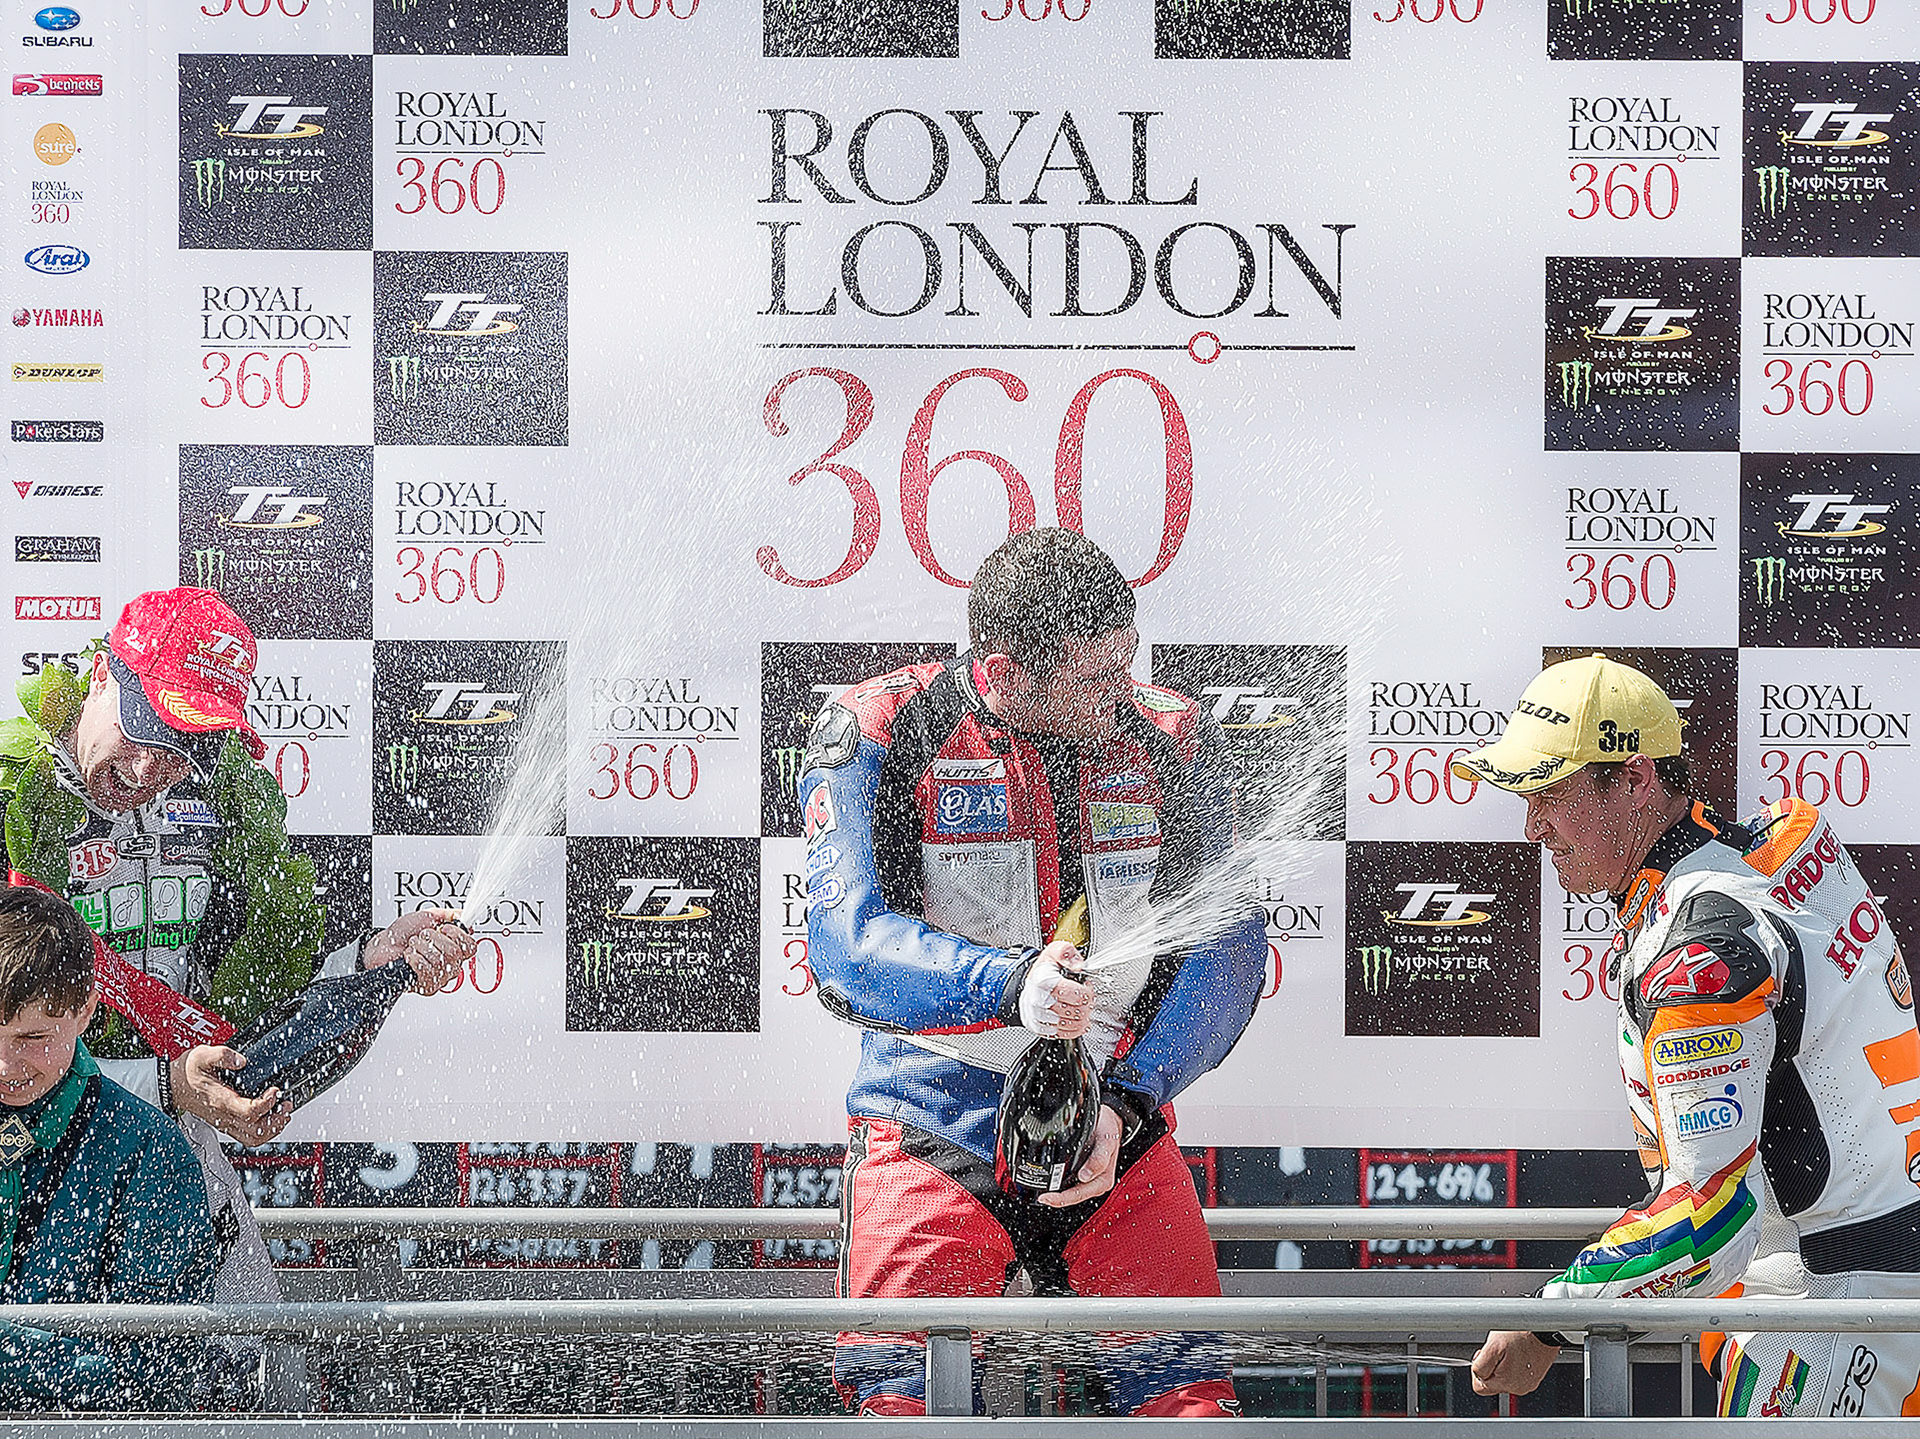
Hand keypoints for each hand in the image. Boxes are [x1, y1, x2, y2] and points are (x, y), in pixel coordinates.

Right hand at [172, 1046, 288, 1145]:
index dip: (267, 1103)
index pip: (250, 1111)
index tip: (274, 1090)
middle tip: (285, 1104)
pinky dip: (263, 1131)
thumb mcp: (202, 1055)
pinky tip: (270, 1118)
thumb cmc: (186, 1073)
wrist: (172, 1086)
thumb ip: (222, 1055)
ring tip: (282, 1113)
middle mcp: (224, 1116)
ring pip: (253, 1138)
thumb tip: (240, 1061)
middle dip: (276, 1120)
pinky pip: (247, 1136)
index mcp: (221, 1100)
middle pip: (255, 1131)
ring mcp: (225, 1122)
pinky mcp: (225, 1123)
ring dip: (273, 1128)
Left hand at [363, 908, 475, 995]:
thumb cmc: (403, 934)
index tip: (444, 927)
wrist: (384, 946)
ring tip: (414, 946)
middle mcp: (450, 965)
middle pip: (455, 953)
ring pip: (440, 961)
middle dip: (433, 939)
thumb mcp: (428, 916)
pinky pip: (427, 971)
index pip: (470, 946)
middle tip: (423, 937)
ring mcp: (440, 977)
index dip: (457, 935)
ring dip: (421, 948)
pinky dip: (415, 959)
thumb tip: (463, 914)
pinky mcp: (427, 986)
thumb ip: (448, 915)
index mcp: (454, 948)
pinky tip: (410, 956)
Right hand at [1018, 940, 1093, 1037]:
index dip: (1088, 991)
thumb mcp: (1054, 951)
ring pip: (1073, 1025)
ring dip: (1084, 1017)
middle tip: (1086, 997)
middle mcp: (1039, 1001)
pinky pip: (1065, 1034)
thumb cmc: (1044, 970)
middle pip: (1078, 1012)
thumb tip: (1077, 964)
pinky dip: (1076, 1028)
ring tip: (1082, 1007)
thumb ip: (1067, 952)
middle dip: (1088, 1004)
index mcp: (1043, 982)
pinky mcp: (1040, 1029)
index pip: (1077, 995)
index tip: (1087, 986)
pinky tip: (1076, 1018)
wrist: (1029, 985)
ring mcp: (1039, 1017)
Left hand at [1036, 1103, 1122, 1207]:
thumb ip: (1098, 1159)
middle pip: (1073, 1197)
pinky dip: (1059, 1185)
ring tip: (1042, 1193)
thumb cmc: (1108, 1131)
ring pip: (1071, 1193)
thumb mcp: (1106, 1141)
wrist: (1109, 1122)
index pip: (1078, 1194)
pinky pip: (1070, 1184)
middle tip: (1041, 1197)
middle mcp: (1095, 1182)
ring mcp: (1089, 1179)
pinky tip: (1050, 1183)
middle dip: (1056, 1199)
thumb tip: (1085, 1176)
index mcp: (1102, 1180)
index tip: (1046, 1197)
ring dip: (1057, 1194)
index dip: (1061, 1198)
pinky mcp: (1083, 1173)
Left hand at [1471, 1331, 1559, 1396]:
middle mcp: (1519, 1387)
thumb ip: (1480, 1366)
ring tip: (1509, 1348)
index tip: (1482, 1357)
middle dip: (1490, 1366)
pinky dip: (1513, 1362)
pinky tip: (1517, 1351)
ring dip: (1502, 1363)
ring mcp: (1529, 1382)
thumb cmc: (1521, 1333)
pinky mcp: (1535, 1375)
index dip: (1477, 1369)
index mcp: (1507, 1383)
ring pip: (1503, 1376)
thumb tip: (1478, 1375)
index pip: (1480, 1387)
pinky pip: (1516, 1372)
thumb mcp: (1492, 1346)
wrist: (1544, 1327)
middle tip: (1496, 1350)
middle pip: (1492, 1382)